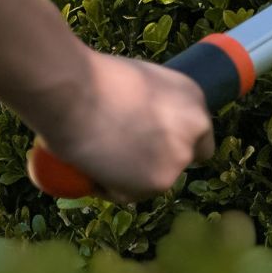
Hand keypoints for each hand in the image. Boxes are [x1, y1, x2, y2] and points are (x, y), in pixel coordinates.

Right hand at [27, 50, 214, 203]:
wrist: (73, 93)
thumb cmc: (93, 78)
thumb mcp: (139, 82)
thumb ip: (154, 104)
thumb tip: (144, 121)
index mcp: (192, 98)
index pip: (198, 135)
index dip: (175, 142)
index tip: (153, 145)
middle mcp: (195, 128)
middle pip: (179, 159)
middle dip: (156, 161)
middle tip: (121, 153)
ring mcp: (180, 157)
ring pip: (153, 180)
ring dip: (130, 177)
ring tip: (98, 155)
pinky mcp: (159, 182)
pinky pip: (129, 193)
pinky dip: (109, 188)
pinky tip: (92, 166)